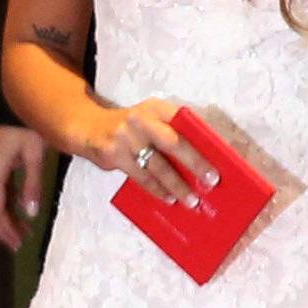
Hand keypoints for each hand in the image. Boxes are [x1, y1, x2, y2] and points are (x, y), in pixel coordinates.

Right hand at [0, 125, 47, 251]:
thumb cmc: (29, 129)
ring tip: (24, 234)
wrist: (20, 107)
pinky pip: (0, 192)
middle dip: (2, 228)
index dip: (5, 227)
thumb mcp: (35, 156)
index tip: (18, 242)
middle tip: (18, 244)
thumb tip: (30, 213)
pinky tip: (22, 214)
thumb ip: (32, 185)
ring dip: (7, 219)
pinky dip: (9, 206)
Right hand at [80, 97, 216, 205]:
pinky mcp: (113, 154)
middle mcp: (141, 119)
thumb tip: (203, 157)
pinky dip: (156, 189)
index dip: (203, 139)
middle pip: (174, 143)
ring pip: (157, 165)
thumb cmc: (131, 128)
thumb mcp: (150, 119)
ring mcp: (126, 136)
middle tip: (211, 181)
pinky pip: (140, 176)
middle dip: (195, 163)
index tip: (219, 156)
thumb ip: (171, 130)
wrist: (88, 127)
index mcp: (156, 108)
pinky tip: (168, 198)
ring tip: (191, 200)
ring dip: (176, 185)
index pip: (184, 121)